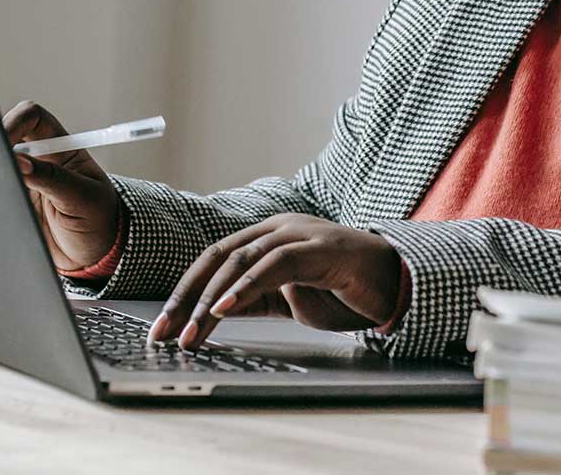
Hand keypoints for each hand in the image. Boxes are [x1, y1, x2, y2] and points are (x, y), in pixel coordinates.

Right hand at [2, 101, 121, 271]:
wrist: (95, 257)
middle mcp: (38, 160)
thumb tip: (20, 161)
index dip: (14, 122)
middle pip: (5, 135)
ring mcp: (23, 181)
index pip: (32, 117)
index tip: (3, 143)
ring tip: (1, 194)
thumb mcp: (82, 198)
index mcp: (61, 148)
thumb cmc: (99, 221)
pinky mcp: (12, 203)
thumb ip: (53, 178)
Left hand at [147, 214, 403, 349]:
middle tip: (165, 332)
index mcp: (268, 237)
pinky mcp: (320, 248)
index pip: (215, 259)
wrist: (397, 285)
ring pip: (241, 260)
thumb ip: (254, 299)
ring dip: (211, 299)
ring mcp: (300, 233)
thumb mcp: (288, 300)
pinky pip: (275, 264)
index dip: (185, 292)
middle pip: (219, 257)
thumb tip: (213, 314)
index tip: (163, 326)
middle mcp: (279, 228)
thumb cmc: (344, 290)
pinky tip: (226, 308)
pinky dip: (246, 286)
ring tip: (193, 332)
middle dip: (187, 297)